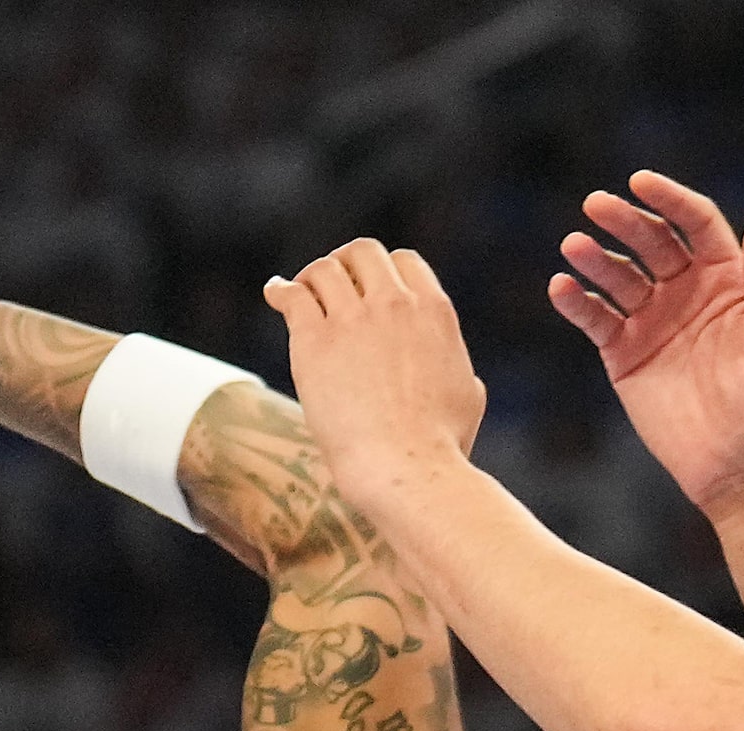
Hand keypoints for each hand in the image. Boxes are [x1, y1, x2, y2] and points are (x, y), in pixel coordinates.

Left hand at [263, 240, 486, 505]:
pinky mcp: (315, 341)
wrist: (405, 464)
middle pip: (363, 253)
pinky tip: (275, 294)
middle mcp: (395, 304)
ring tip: (298, 292)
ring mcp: (354, 319)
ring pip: (325, 269)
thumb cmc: (439, 443)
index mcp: (434, 311)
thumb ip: (459, 370)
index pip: (404, 262)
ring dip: (310, 277)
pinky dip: (281, 290)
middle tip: (330, 285)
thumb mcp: (468, 395)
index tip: (366, 287)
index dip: (381, 271)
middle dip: (345, 264)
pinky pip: (293, 296)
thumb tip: (464, 378)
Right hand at [549, 171, 743, 520]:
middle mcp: (688, 293)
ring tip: (573, 248)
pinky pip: (595, 320)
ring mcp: (652, 322)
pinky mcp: (623, 355)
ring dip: (594, 259)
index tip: (641, 182)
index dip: (669, 199)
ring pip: (618, 277)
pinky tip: (562, 288)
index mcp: (730, 280)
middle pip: (651, 242)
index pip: (696, 224)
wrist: (737, 467)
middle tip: (595, 205)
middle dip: (623, 221)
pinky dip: (577, 303)